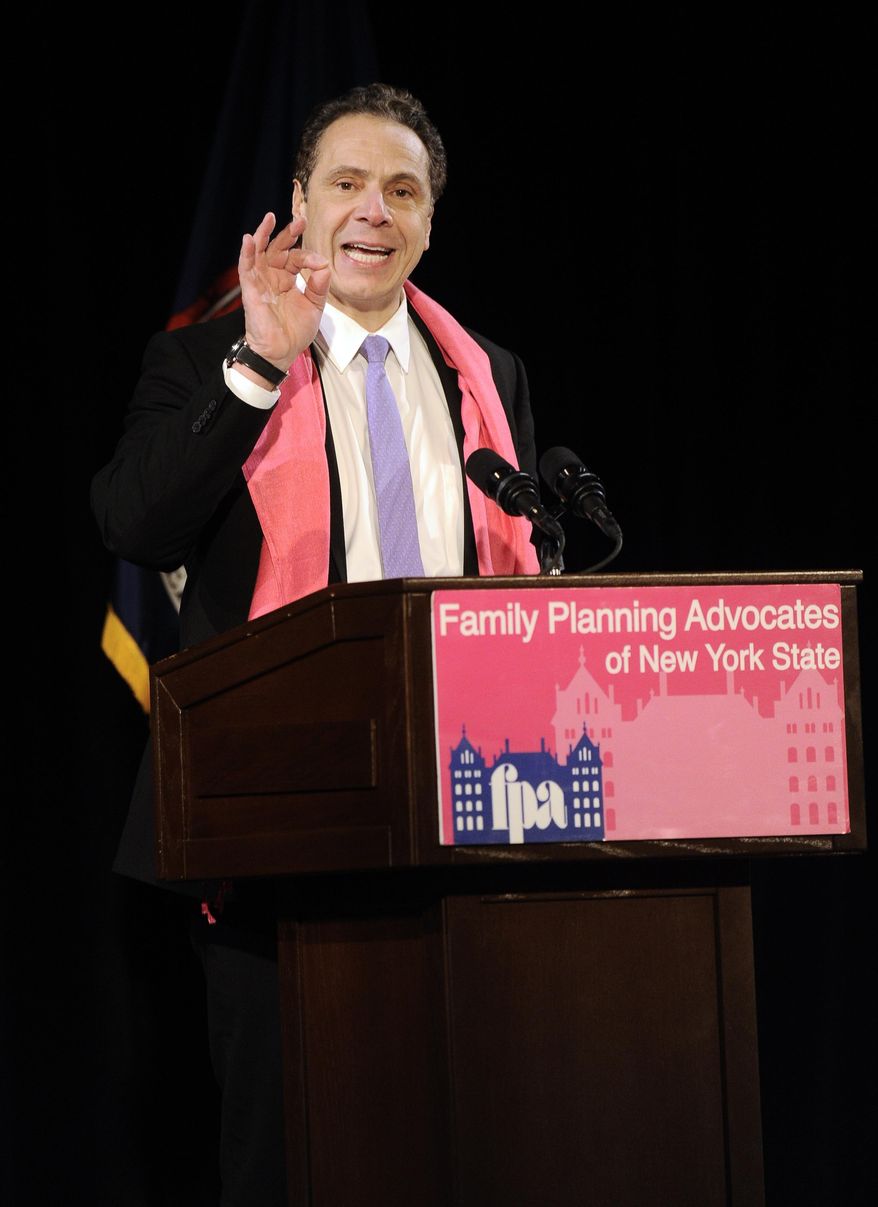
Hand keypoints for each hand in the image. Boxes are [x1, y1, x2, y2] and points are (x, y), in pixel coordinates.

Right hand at [237, 212, 330, 370]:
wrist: (281, 353)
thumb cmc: (294, 332)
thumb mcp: (314, 306)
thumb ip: (319, 286)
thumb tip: (324, 265)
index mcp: (287, 279)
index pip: (295, 258)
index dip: (307, 256)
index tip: (320, 263)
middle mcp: (272, 277)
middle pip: (277, 248)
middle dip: (287, 233)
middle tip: (299, 220)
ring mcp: (260, 282)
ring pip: (258, 252)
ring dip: (263, 234)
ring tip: (270, 218)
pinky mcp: (251, 290)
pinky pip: (246, 268)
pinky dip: (247, 253)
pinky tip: (249, 240)